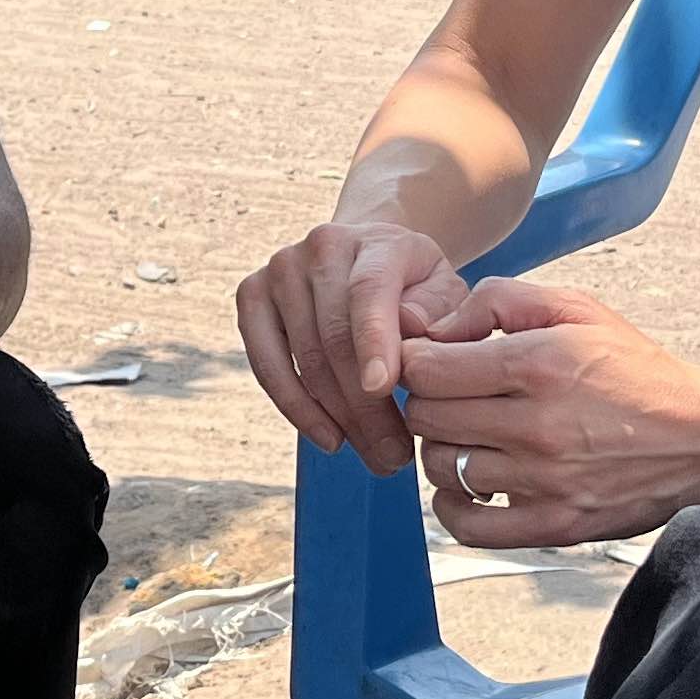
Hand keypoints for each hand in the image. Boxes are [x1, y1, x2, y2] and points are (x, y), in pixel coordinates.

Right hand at [236, 219, 472, 475]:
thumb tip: (410, 329)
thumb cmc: (417, 288)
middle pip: (335, 338)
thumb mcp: (447, 294)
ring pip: (304, 359)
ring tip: (375, 457)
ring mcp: (281, 269)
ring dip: (339, 418)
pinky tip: (330, 438)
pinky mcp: (252, 294)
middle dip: (366, 407)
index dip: (373, 341)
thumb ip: (440, 312)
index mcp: (378, 241)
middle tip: (395, 457)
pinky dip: (296, 408)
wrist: (370, 257)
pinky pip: (266, 365)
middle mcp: (322, 246)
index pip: (369, 292)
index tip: (382, 389)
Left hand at [399, 276, 699, 548]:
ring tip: (470, 436)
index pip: (427, 369)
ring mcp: (545, 482)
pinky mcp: (555, 524)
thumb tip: (436, 330)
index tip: (432, 362)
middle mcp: (537, 426)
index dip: (417, 361)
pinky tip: (469, 485)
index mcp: (538, 365)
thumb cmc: (634, 368)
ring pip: (442, 469)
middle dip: (428, 402)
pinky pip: (468, 526)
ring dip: (442, 450)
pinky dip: (452, 506)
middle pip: (427, 419)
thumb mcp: (576, 307)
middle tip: (451, 397)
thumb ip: (498, 300)